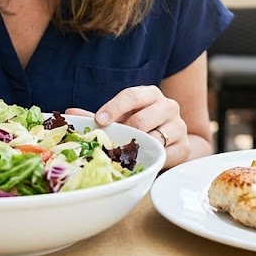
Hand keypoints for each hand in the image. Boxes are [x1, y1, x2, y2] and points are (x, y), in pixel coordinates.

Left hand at [65, 85, 188, 167]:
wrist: (172, 141)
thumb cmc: (141, 126)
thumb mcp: (122, 117)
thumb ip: (98, 116)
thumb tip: (70, 114)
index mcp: (150, 94)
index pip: (132, 95)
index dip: (114, 107)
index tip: (100, 120)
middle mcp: (168, 107)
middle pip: (143, 119)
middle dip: (124, 133)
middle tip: (111, 143)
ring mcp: (179, 127)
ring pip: (154, 138)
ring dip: (137, 148)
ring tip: (125, 154)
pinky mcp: (184, 147)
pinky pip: (165, 155)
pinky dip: (151, 159)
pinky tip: (141, 161)